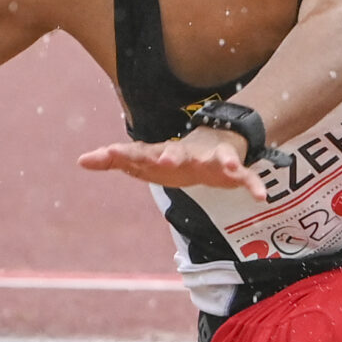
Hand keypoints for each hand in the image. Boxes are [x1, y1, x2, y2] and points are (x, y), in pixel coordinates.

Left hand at [77, 127, 268, 199]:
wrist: (215, 145)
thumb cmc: (174, 157)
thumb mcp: (145, 159)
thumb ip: (115, 160)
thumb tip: (80, 160)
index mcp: (164, 152)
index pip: (141, 152)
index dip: (126, 154)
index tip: (109, 152)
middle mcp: (188, 153)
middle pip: (179, 153)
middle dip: (173, 156)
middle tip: (163, 160)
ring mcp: (213, 159)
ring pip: (218, 158)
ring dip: (222, 162)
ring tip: (228, 166)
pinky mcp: (235, 171)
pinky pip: (247, 177)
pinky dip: (254, 185)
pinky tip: (261, 196)